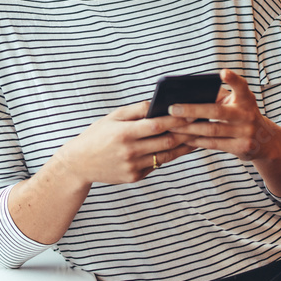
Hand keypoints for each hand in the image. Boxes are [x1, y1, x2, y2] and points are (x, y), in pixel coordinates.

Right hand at [59, 101, 195, 185]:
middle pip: (167, 142)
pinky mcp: (135, 177)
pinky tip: (179, 148)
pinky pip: (157, 165)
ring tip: (197, 137)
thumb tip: (158, 102)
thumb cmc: (96, 135)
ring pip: (166, 156)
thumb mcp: (111, 118)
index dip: (177, 119)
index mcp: (124, 133)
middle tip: (202, 124)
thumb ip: (135, 110)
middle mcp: (130, 152)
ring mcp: (133, 167)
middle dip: (186, 132)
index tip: (193, 112)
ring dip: (184, 147)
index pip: (157, 125)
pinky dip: (169, 156)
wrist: (79, 163)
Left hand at [169, 69, 280, 160]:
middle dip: (192, 110)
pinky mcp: (241, 148)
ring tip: (171, 125)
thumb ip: (218, 96)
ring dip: (188, 128)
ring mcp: (245, 132)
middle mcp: (247, 114)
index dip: (233, 79)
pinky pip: (213, 144)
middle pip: (216, 111)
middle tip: (172, 108)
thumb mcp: (237, 102)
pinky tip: (183, 138)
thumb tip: (187, 93)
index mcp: (246, 99)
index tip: (223, 72)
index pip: (241, 86)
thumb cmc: (241, 115)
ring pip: (211, 130)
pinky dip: (196, 141)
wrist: (265, 141)